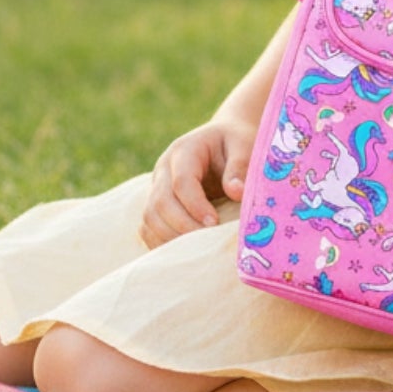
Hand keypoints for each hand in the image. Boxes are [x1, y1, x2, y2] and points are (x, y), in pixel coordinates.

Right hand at [140, 116, 256, 248]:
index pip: (181, 181)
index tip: (214, 224)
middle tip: (208, 243)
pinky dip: (162, 243)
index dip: (195, 206)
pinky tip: (185, 252)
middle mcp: (164, 168)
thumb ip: (239, 167)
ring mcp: (157, 186)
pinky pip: (148, 227)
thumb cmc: (236, 142)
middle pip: (160, 203)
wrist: (224, 139)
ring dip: (171, 238)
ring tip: (199, 250)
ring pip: (150, 218)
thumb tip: (237, 192)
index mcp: (185, 150)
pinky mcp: (157, 204)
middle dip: (183, 227)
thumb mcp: (243, 145)